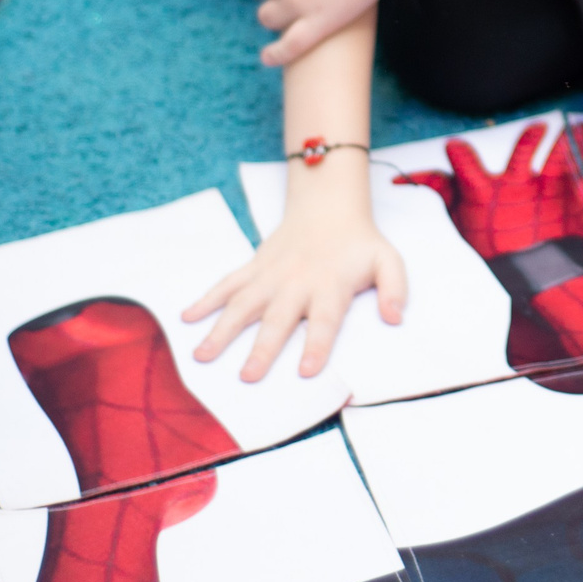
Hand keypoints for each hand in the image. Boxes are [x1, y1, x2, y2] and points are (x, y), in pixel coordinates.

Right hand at [184, 207, 406, 381]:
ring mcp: (271, 275)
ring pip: (243, 304)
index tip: (305, 371)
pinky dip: (206, 299)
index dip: (317, 345)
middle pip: (278, 319)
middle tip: (248, 377)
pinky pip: (227, 283)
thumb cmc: (359, 243)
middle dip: (263, 348)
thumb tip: (396, 318)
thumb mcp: (388, 260)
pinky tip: (187, 318)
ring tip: (202, 356)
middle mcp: (296, 283)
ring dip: (222, 330)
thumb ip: (395, 288)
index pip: (325, 321)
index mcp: (330, 286)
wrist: (329, 205)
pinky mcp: (254, 267)